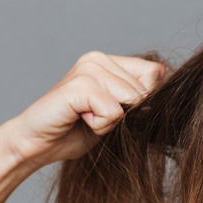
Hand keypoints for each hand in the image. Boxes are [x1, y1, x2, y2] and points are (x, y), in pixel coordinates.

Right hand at [0, 52, 165, 170]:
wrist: (37, 144)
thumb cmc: (75, 131)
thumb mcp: (116, 115)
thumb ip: (137, 98)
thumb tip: (165, 78)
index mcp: (109, 62)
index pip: (155, 74)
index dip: (142, 102)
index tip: (112, 112)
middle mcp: (98, 59)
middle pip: (145, 91)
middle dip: (125, 115)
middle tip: (93, 118)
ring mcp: (88, 68)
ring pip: (132, 101)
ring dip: (111, 122)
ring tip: (85, 118)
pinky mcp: (80, 85)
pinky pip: (114, 112)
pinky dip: (100, 126)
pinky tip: (79, 120)